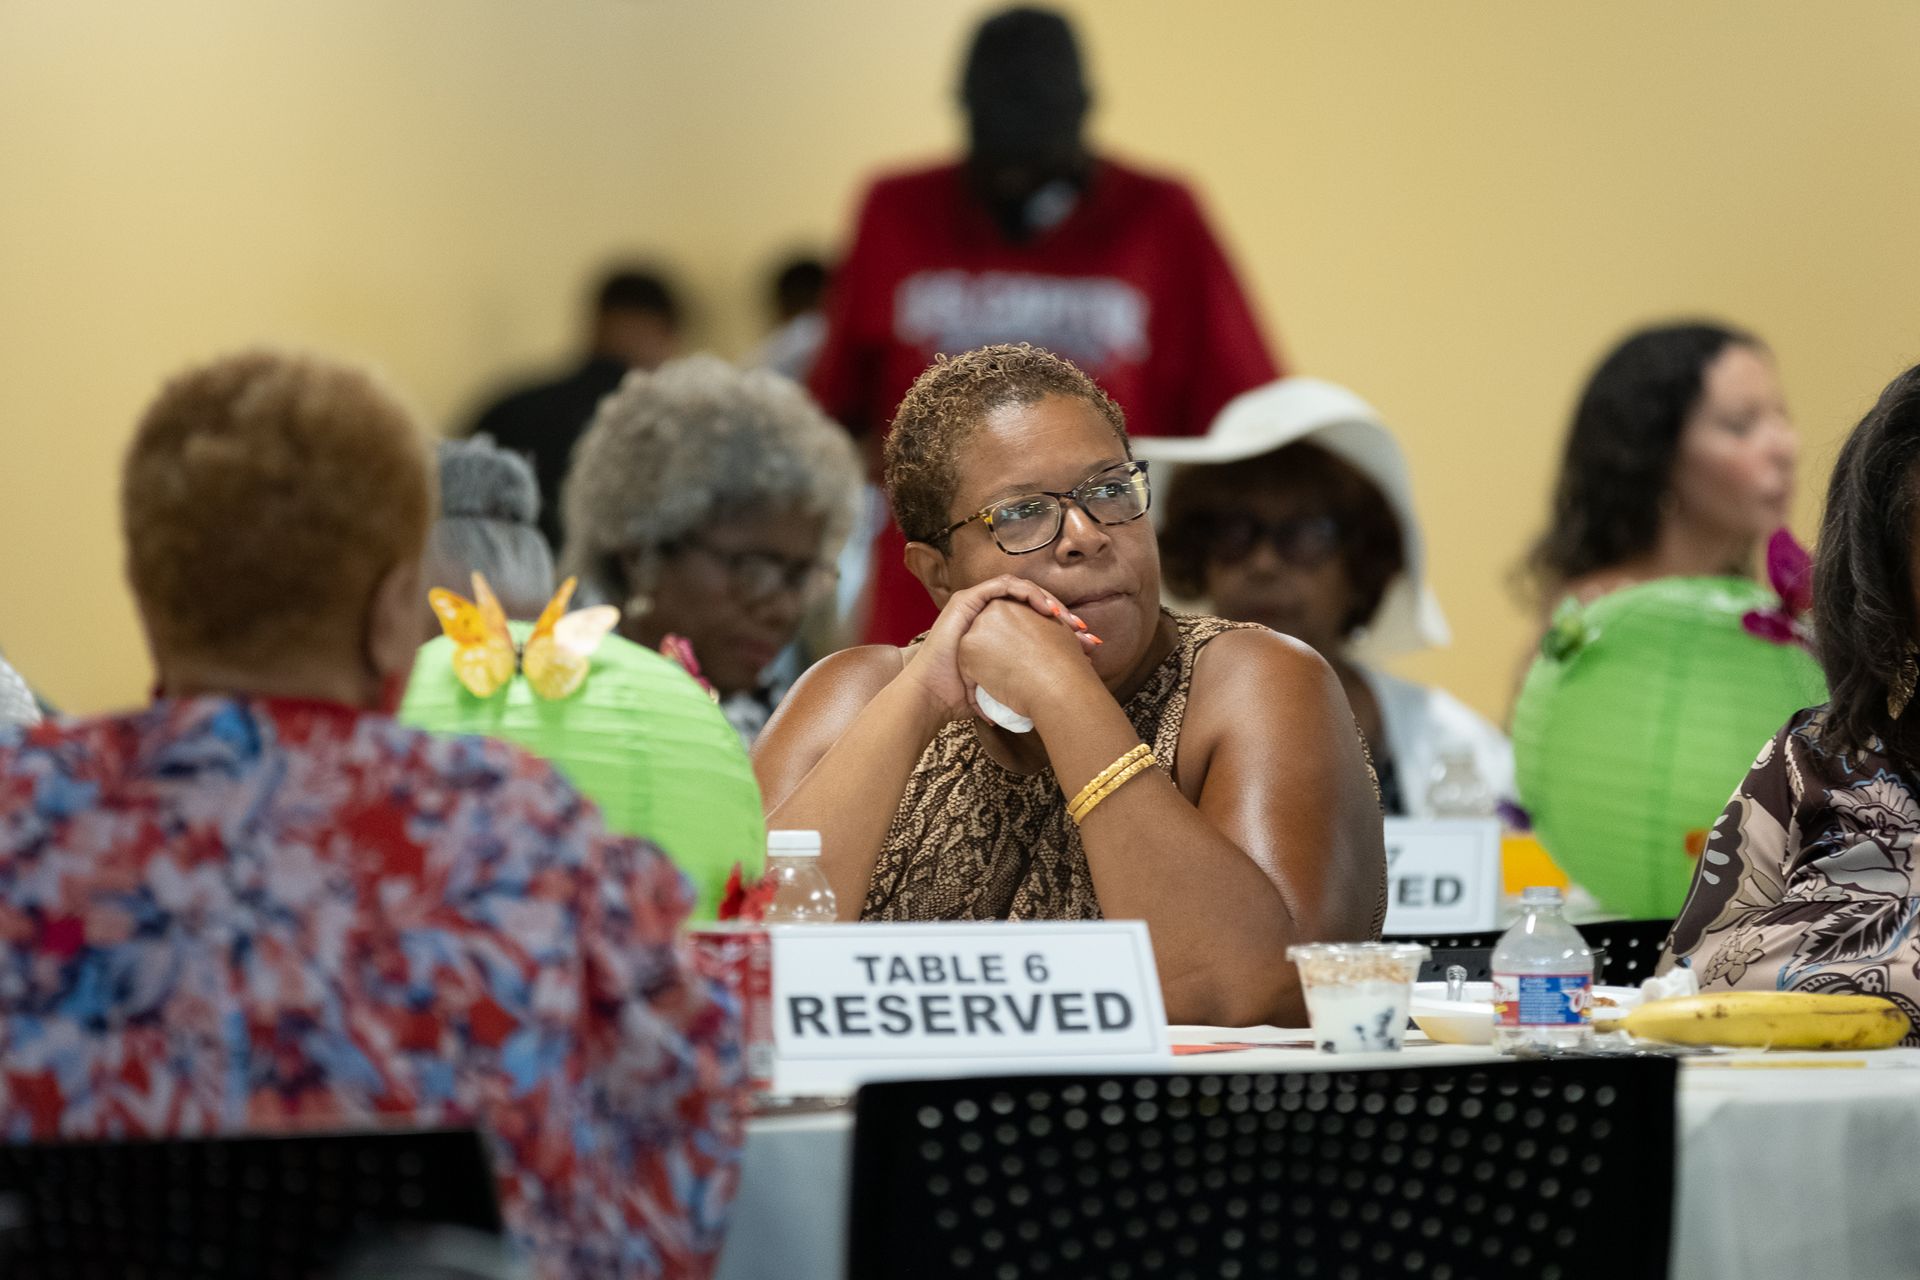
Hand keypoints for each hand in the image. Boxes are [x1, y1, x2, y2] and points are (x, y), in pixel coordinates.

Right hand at [898, 576, 1096, 722]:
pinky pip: (1003, 585)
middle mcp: (987, 614)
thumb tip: (1046, 705)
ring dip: (1045, 598)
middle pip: (1031, 602)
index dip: (1060, 627)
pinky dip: (1026, 592)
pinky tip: (1044, 608)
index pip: (1033, 619)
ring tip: (1062, 616)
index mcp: (995, 631)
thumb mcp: (1001, 686)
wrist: (935, 696)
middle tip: (1080, 628)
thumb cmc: (963, 696)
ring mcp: (976, 604)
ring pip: (1020, 589)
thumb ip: (1020, 687)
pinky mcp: (967, 599)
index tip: (1083, 642)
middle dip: (1059, 612)